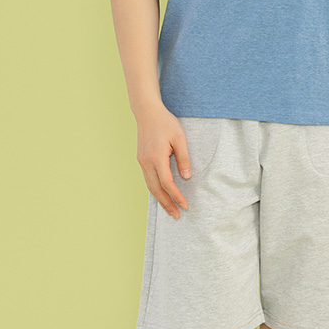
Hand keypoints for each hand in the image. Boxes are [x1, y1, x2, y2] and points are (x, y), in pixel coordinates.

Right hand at [136, 104, 190, 218]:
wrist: (147, 112)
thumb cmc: (165, 123)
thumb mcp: (180, 138)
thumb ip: (184, 158)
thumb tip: (186, 177)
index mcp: (157, 157)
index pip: (167, 183)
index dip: (176, 196)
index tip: (185, 205)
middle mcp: (146, 162)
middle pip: (156, 189)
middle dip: (167, 204)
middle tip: (177, 215)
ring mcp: (142, 161)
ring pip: (150, 186)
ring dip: (160, 199)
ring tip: (170, 210)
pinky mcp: (141, 159)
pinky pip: (148, 179)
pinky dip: (155, 190)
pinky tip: (161, 195)